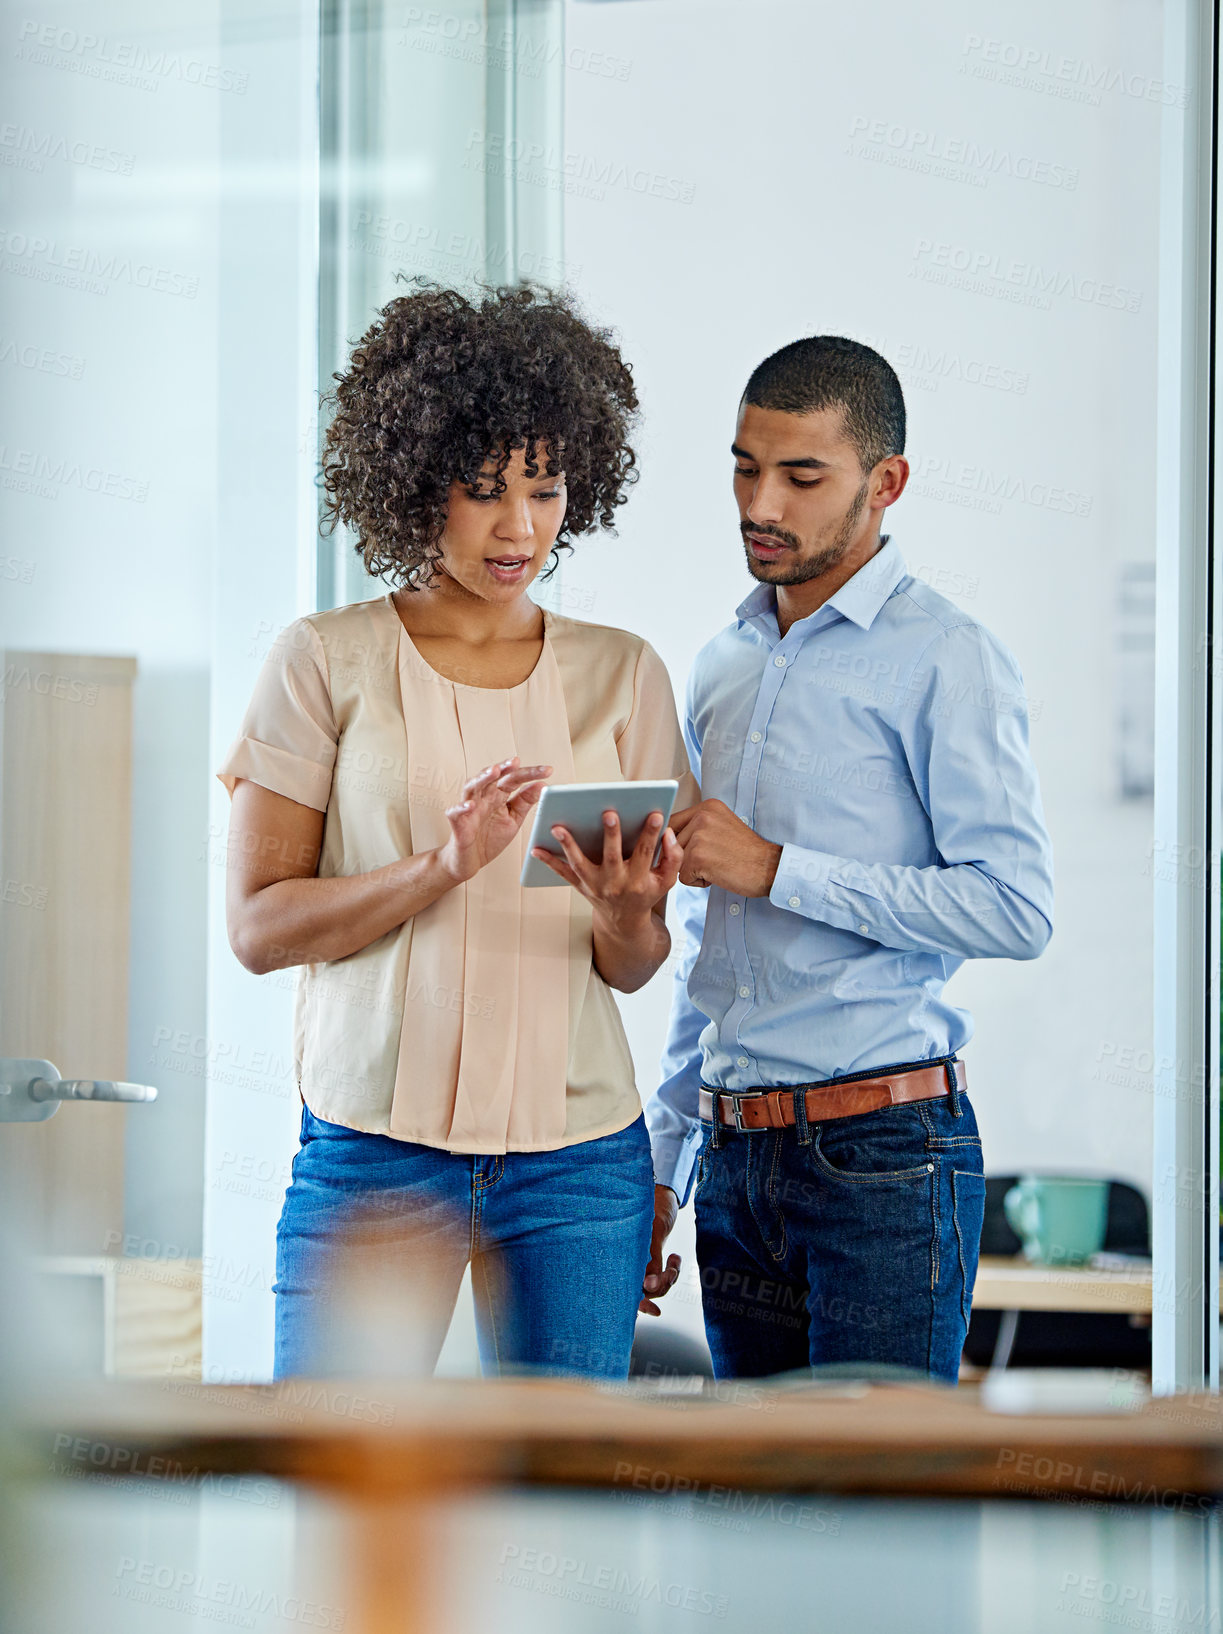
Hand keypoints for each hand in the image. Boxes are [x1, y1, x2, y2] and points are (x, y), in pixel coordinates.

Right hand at [437, 758, 551, 883]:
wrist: (470, 861)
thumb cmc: (489, 838)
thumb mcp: (513, 819)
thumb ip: (525, 802)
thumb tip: (541, 785)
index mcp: (498, 796)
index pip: (513, 779)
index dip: (530, 774)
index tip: (548, 771)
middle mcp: (483, 798)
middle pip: (492, 778)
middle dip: (503, 768)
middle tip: (515, 761)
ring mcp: (469, 809)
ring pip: (472, 787)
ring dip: (482, 778)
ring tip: (494, 771)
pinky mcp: (457, 823)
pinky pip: (456, 812)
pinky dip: (462, 807)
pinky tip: (471, 804)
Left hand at [531, 807, 681, 925]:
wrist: (624, 921)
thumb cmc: (646, 892)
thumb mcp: (666, 880)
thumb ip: (673, 857)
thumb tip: (668, 834)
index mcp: (638, 879)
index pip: (646, 852)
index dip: (651, 833)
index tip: (655, 814)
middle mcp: (616, 883)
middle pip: (612, 856)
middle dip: (612, 835)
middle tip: (609, 813)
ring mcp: (595, 885)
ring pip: (580, 864)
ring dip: (568, 845)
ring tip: (557, 827)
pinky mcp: (581, 886)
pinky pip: (562, 874)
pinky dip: (548, 862)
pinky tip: (536, 848)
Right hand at [639, 1183, 680, 1315]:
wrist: (660, 1192)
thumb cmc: (651, 1206)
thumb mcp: (651, 1233)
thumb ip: (650, 1261)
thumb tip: (649, 1285)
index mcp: (621, 1257)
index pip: (627, 1290)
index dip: (639, 1304)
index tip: (655, 1310)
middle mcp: (628, 1262)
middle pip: (644, 1291)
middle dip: (662, 1286)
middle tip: (672, 1269)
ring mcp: (639, 1262)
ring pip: (656, 1285)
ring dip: (670, 1277)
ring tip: (675, 1259)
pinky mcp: (650, 1258)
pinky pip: (662, 1274)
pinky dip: (672, 1269)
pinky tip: (675, 1256)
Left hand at [669, 799, 781, 896]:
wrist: (769, 868)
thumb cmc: (747, 853)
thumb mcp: (722, 827)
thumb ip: (696, 827)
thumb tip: (665, 836)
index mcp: (707, 807)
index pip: (673, 823)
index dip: (678, 841)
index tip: (697, 849)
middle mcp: (702, 816)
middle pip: (672, 843)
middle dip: (688, 857)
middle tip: (717, 857)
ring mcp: (699, 836)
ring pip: (676, 860)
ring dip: (693, 869)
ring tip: (718, 864)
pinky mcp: (697, 857)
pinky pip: (683, 877)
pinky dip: (698, 882)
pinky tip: (718, 874)